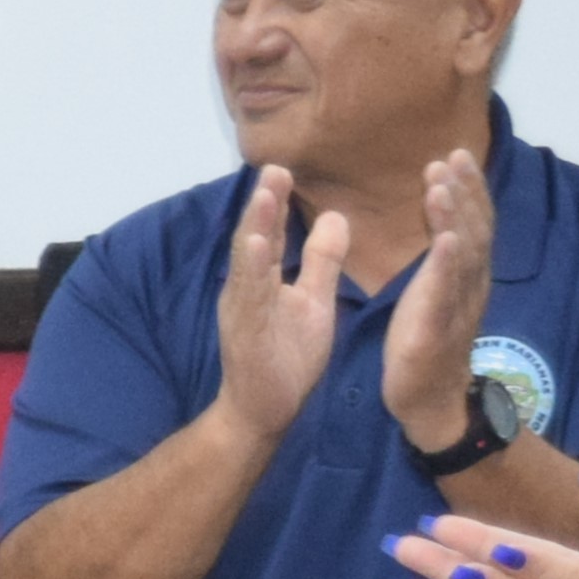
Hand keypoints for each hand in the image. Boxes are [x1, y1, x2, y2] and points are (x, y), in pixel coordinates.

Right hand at [206, 166, 348, 449]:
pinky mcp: (245, 332)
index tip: (284, 170)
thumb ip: (321, 261)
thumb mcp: (313, 301)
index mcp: (262, 280)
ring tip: (263, 195)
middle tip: (273, 167)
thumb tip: (335, 216)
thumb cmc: (285, 358)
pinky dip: (252, 270)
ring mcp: (243, 309)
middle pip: (253, 238)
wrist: (262, 412)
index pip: (270, 233)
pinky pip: (250, 297)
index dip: (275, 203)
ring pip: (247, 264)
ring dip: (254, 229)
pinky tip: (257, 246)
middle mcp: (246, 288)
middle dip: (262, 204)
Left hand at [381, 145, 499, 441]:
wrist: (430, 401)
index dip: (469, 188)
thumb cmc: (427, 342)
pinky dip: (448, 265)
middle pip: (476, 230)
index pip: (474, 223)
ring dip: (454, 218)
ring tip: (441, 185)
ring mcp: (458, 308)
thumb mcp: (434, 291)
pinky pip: (447, 294)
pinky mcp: (438, 330)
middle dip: (466, 191)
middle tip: (451, 156)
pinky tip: (445, 240)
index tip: (455, 154)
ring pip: (464, 256)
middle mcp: (472, 286)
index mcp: (468, 276)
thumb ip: (440, 256)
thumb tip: (440, 220)